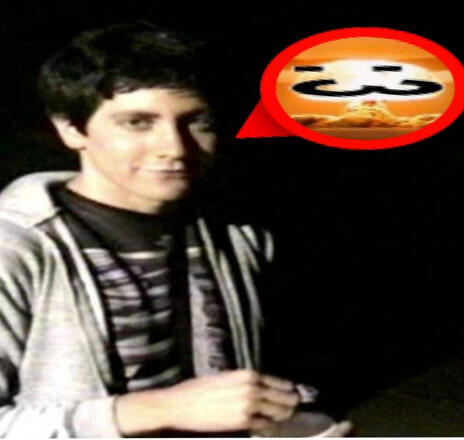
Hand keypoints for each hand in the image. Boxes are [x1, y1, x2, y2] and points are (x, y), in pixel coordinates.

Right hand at [114, 369, 299, 435]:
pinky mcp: (243, 422)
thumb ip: (245, 382)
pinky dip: (269, 425)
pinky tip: (268, 424)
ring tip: (286, 415)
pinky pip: (265, 425)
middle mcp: (252, 388)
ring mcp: (249, 406)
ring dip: (283, 414)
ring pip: (278, 412)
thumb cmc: (200, 389)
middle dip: (291, 402)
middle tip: (295, 406)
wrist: (182, 404)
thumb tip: (261, 388)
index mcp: (248, 375)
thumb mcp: (226, 378)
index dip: (289, 389)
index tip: (294, 392)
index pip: (279, 382)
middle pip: (283, 398)